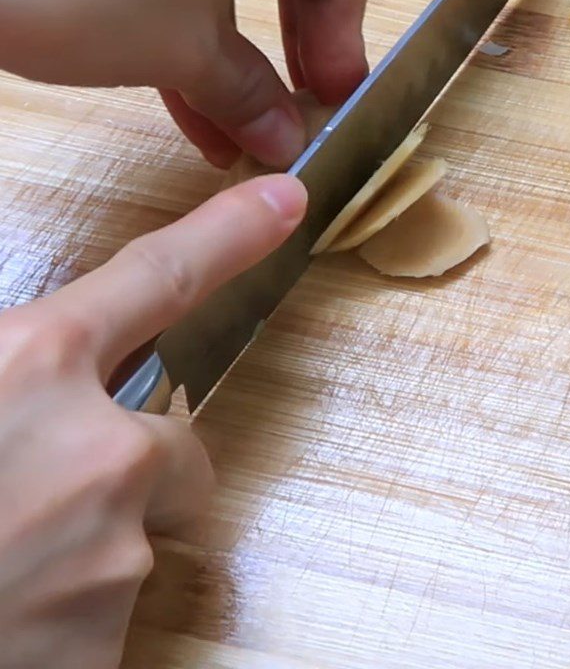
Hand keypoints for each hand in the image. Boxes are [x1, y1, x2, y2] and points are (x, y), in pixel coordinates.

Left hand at [0, 0, 370, 168]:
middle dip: (287, 51)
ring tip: (232, 138)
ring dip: (227, 56)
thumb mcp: (181, 48)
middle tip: (292, 116)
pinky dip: (178, 20)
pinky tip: (184, 101)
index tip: (334, 105)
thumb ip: (249, 94)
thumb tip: (284, 140)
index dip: (342, 46)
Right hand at [0, 174, 305, 668]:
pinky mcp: (107, 640)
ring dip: (88, 544)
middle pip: (173, 444)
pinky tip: (10, 619)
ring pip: (139, 532)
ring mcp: (112, 551)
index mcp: (27, 366)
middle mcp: (95, 450)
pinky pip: (110, 609)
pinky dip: (69, 614)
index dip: (231, 233)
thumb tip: (37, 348)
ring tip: (3, 567)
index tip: (286, 200)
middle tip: (42, 494)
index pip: (161, 276)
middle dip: (130, 467)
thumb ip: (7, 353)